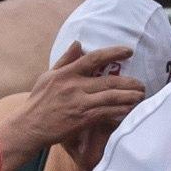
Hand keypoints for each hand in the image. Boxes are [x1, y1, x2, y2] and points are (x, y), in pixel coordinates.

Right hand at [12, 43, 142, 154]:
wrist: (29, 127)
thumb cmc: (37, 102)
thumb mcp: (47, 76)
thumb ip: (65, 60)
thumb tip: (78, 43)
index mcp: (66, 73)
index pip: (93, 58)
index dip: (113, 52)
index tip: (128, 51)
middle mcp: (74, 86)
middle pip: (109, 80)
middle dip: (129, 82)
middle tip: (142, 84)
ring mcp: (79, 102)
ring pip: (111, 97)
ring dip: (129, 97)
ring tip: (141, 96)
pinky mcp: (82, 118)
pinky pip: (107, 112)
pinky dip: (120, 111)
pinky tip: (129, 111)